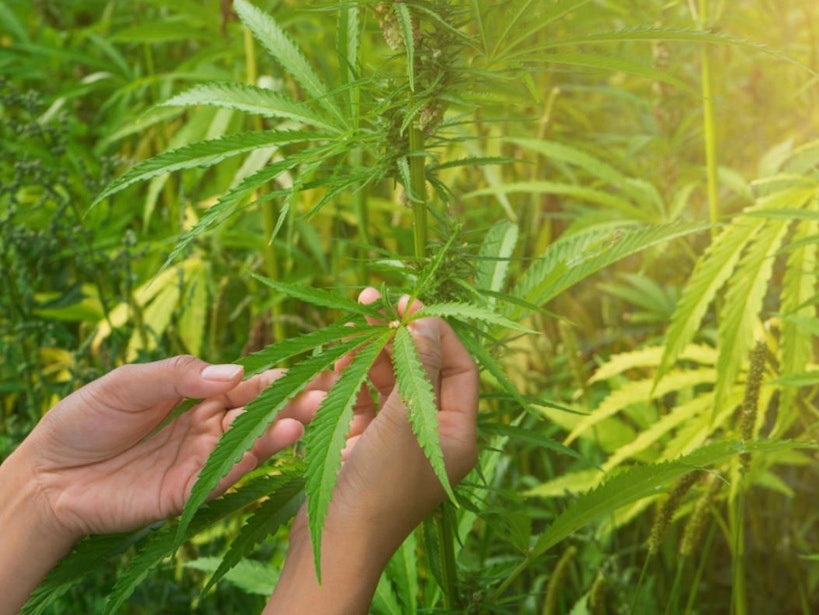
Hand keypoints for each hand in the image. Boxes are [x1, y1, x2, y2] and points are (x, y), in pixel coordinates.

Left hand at [8, 356, 325, 538]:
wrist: (46, 473)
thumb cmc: (87, 417)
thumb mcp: (129, 383)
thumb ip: (181, 376)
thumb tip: (234, 371)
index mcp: (200, 395)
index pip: (248, 384)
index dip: (279, 377)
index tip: (315, 369)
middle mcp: (209, 428)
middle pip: (258, 415)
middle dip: (291, 405)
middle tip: (324, 397)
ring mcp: (201, 461)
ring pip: (247, 447)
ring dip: (276, 435)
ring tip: (301, 422)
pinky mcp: (186, 493)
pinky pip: (221, 480)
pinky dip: (243, 466)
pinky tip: (263, 451)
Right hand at [265, 290, 478, 613]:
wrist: (335, 541)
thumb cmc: (380, 484)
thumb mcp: (405, 420)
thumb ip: (419, 367)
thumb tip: (428, 321)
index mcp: (458, 432)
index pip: (459, 368)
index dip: (436, 332)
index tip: (408, 305)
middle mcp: (433, 435)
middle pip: (422, 369)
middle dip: (397, 336)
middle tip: (372, 301)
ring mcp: (398, 441)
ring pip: (390, 382)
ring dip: (371, 353)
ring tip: (351, 326)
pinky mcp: (365, 445)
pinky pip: (364, 400)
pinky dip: (352, 378)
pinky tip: (337, 359)